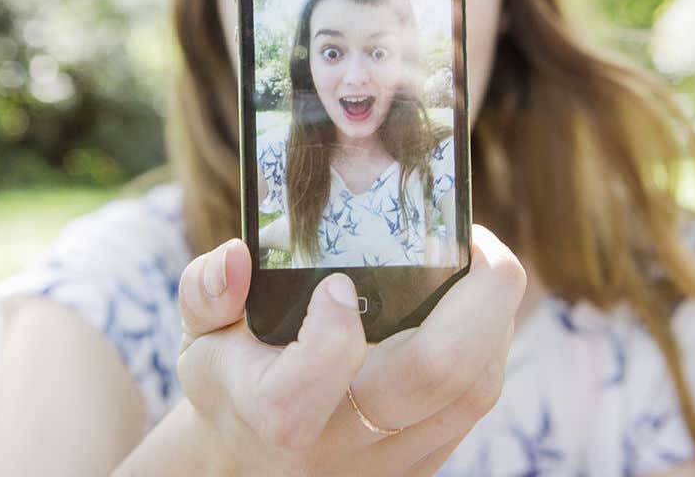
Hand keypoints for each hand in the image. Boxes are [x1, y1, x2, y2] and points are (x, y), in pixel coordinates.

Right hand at [173, 224, 525, 475]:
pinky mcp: (428, 460)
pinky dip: (490, 343)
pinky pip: (479, 399)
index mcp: (277, 412)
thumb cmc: (232, 381)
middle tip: (475, 240)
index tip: (334, 284)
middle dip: (480, 294)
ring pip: (476, 387)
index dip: (333, 328)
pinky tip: (474, 305)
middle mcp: (342, 443)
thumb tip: (235, 256)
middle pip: (437, 373)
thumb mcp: (199, 334)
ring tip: (478, 263)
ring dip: (495, 316)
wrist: (255, 459)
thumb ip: (207, 291)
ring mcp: (393, 460)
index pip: (316, 378)